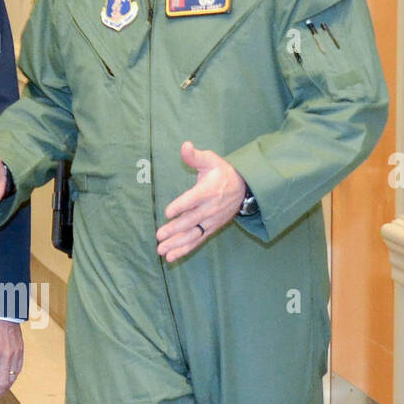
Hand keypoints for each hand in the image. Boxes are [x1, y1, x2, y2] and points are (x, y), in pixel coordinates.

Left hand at [155, 141, 246, 262]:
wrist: (244, 188)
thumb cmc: (222, 172)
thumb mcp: (211, 160)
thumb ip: (195, 156)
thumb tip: (185, 145)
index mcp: (208, 191)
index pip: (193, 200)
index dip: (181, 206)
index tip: (168, 212)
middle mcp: (209, 208)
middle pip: (190, 221)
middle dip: (174, 230)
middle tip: (159, 236)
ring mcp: (211, 220)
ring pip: (193, 234)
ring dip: (177, 244)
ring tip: (161, 251)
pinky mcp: (211, 228)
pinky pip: (197, 241)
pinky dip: (185, 250)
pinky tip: (172, 257)